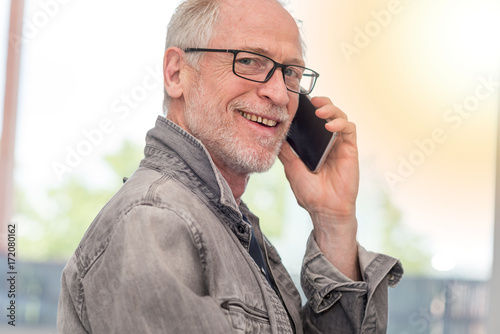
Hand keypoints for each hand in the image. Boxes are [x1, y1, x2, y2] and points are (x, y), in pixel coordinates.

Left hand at [279, 96, 360, 279]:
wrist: (325, 210)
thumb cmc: (309, 192)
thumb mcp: (292, 168)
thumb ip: (286, 152)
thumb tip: (274, 136)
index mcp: (314, 145)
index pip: (312, 121)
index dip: (308, 108)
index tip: (298, 100)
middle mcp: (328, 142)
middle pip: (328, 113)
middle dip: (322, 102)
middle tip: (312, 100)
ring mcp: (340, 144)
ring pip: (340, 117)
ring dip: (331, 109)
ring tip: (320, 111)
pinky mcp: (351, 149)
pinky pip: (349, 129)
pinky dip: (341, 123)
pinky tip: (330, 126)